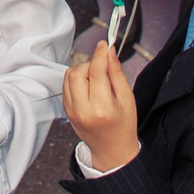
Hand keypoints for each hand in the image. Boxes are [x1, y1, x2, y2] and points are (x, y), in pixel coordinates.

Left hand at [63, 48, 141, 173]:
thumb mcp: (127, 98)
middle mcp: (83, 110)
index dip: (100, 54)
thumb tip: (109, 51)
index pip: (96, 72)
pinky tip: (89, 87)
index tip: (104, 45)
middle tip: (103, 69)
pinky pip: (66, 85)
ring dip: (82, 71)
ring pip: (69, 76)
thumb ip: (117, 73)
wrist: (112, 149)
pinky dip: (76, 80)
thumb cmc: (123, 125)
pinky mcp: (66, 111)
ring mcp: (72, 111)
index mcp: (101, 108)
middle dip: (90, 64)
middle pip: (78, 72)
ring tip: (97, 80)